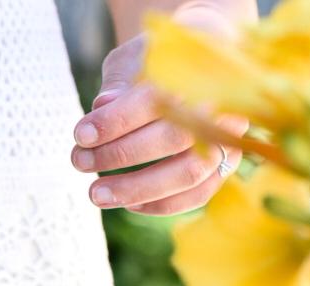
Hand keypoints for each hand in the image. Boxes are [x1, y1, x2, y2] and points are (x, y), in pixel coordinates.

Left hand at [71, 8, 243, 216]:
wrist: (209, 58)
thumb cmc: (163, 60)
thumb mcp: (137, 57)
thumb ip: (120, 82)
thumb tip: (101, 105)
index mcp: (199, 69)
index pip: (154, 100)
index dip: (114, 121)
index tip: (81, 134)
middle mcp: (222, 104)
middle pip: (171, 139)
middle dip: (119, 155)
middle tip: (79, 162)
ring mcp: (230, 136)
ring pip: (187, 173)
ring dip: (137, 189)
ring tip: (96, 194)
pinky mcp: (229, 163)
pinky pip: (197, 194)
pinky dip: (161, 204)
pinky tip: (129, 203)